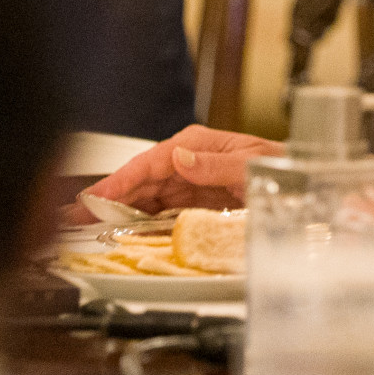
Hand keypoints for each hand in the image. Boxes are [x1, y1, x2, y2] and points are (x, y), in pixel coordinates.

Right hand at [63, 124, 280, 224]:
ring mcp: (186, 179)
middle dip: (106, 196)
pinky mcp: (190, 197)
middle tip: (73, 215)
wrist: (299, 182)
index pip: (150, 162)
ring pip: (142, 195)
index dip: (121, 181)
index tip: (98, 197)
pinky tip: (117, 229)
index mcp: (197, 145)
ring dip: (114, 209)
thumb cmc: (279, 167)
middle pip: (138, 179)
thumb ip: (217, 165)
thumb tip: (179, 159)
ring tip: (84, 223)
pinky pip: (157, 208)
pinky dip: (136, 218)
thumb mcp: (252, 166)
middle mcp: (187, 159)